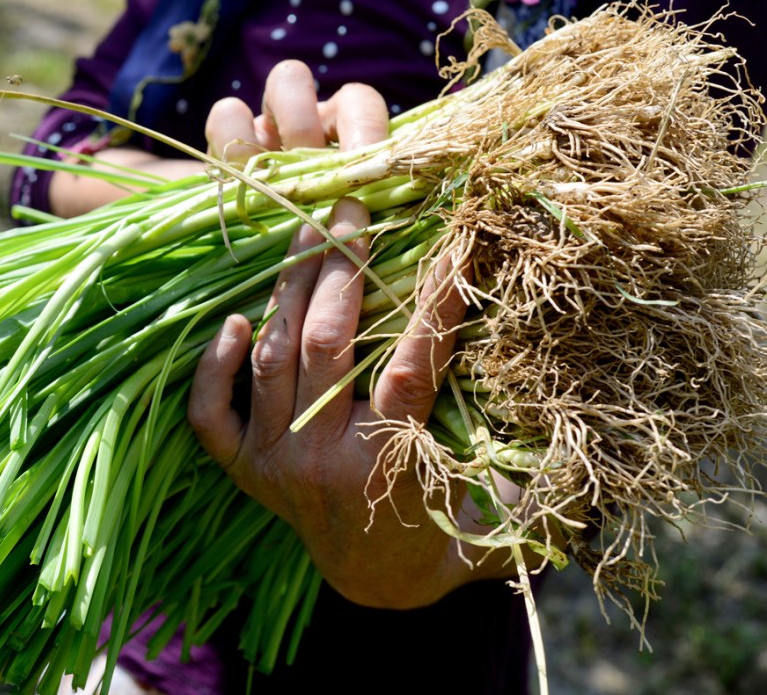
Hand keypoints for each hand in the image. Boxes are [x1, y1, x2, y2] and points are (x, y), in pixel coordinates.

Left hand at [188, 61, 506, 608]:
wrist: (375, 584)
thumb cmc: (442, 533)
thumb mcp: (493, 514)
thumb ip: (531, 477)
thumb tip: (582, 426)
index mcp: (389, 468)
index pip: (411, 369)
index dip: (434, 302)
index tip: (451, 239)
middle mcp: (321, 461)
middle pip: (327, 348)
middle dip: (343, 268)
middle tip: (354, 205)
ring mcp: (274, 465)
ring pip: (274, 361)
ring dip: (288, 290)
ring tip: (307, 231)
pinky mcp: (245, 470)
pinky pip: (209, 417)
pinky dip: (214, 368)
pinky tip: (232, 320)